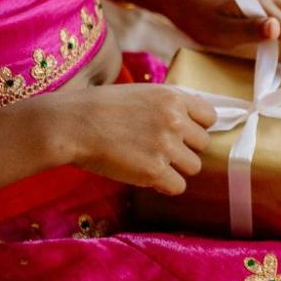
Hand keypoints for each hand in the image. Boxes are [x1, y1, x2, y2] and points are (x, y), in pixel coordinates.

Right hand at [45, 86, 218, 194]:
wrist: (70, 125)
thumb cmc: (98, 108)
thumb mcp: (140, 93)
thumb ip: (167, 105)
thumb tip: (191, 121)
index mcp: (173, 97)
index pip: (210, 117)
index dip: (195, 127)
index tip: (179, 133)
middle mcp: (175, 120)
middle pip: (203, 144)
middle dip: (184, 149)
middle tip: (157, 150)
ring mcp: (166, 146)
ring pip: (193, 167)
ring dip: (175, 168)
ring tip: (148, 162)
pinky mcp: (155, 171)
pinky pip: (178, 186)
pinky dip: (164, 186)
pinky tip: (144, 176)